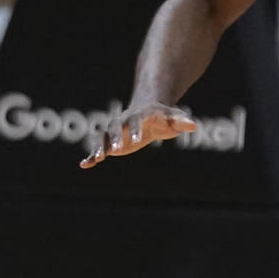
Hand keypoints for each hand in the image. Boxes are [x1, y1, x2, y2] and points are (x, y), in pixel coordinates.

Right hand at [79, 102, 196, 168]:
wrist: (149, 112)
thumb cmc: (165, 116)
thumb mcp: (175, 118)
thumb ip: (182, 121)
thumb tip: (194, 125)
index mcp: (140, 114)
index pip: (136, 119)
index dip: (135, 128)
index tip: (137, 140)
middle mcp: (123, 121)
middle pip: (115, 126)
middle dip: (114, 136)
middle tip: (115, 150)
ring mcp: (115, 131)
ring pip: (103, 137)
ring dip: (99, 146)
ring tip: (97, 159)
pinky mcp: (110, 142)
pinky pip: (98, 147)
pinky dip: (91, 155)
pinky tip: (84, 165)